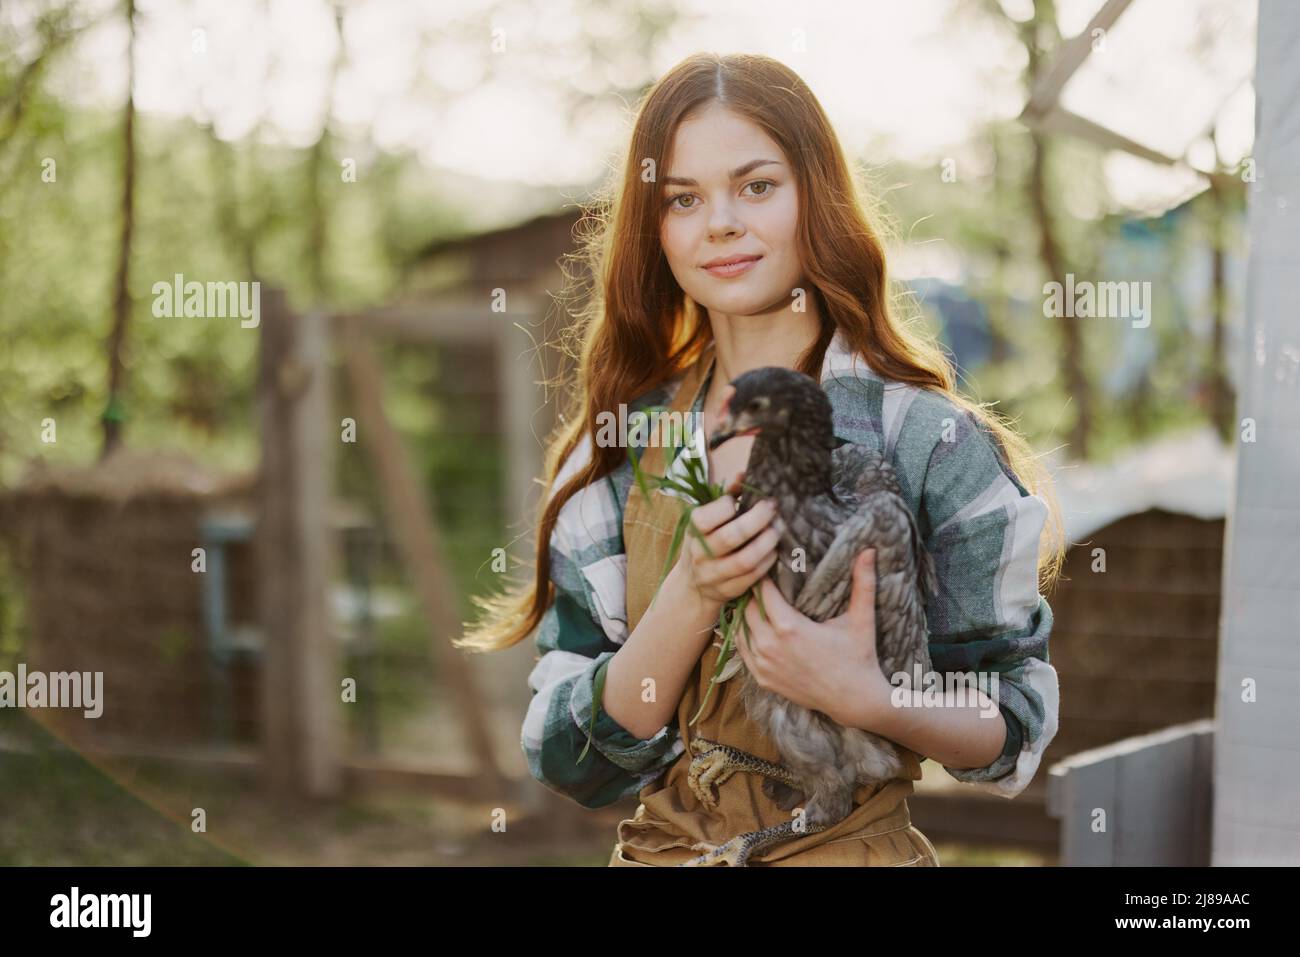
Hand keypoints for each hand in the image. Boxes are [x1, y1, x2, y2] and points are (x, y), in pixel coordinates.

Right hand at [675, 473, 780, 610]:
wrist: (693, 586)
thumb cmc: (705, 542)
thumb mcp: (707, 521)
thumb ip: (725, 497)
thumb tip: (744, 473)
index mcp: (693, 531)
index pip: (706, 517)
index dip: (726, 506)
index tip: (739, 501)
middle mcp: (700, 553)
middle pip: (730, 537)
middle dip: (756, 520)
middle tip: (772, 508)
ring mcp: (714, 575)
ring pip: (744, 561)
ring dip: (766, 543)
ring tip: (777, 530)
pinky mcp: (729, 590)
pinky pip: (752, 577)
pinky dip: (767, 562)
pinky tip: (774, 551)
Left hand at [736, 548, 892, 727]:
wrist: (854, 701)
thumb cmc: (859, 657)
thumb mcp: (861, 619)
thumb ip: (863, 582)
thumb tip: (869, 550)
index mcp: (789, 627)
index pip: (762, 591)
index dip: (763, 576)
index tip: (767, 565)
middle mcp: (770, 646)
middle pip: (746, 608)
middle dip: (752, 593)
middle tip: (758, 580)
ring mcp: (763, 665)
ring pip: (740, 629)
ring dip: (745, 614)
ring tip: (753, 600)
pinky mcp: (762, 679)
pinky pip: (742, 651)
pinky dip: (745, 636)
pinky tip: (754, 625)